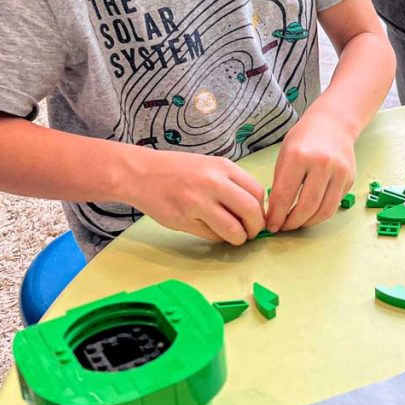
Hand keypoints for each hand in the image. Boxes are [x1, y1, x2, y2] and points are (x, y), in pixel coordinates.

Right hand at [119, 146, 265, 244]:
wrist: (142, 173)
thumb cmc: (179, 170)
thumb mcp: (210, 166)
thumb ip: (232, 184)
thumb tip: (255, 209)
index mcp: (223, 167)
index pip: (257, 192)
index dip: (262, 209)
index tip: (257, 217)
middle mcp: (214, 183)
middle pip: (251, 212)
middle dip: (255, 228)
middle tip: (250, 232)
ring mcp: (199, 202)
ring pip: (233, 230)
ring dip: (238, 238)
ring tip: (234, 236)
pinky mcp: (185, 219)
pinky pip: (212, 236)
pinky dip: (217, 238)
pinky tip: (212, 230)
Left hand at [265, 111, 355, 231]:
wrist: (334, 123)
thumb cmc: (304, 138)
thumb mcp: (285, 154)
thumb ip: (280, 182)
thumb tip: (275, 212)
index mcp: (299, 156)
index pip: (285, 195)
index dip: (277, 215)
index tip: (271, 225)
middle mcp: (321, 164)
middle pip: (307, 206)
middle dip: (293, 223)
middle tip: (284, 227)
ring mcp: (339, 172)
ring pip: (324, 210)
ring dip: (308, 222)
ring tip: (297, 223)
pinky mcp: (349, 179)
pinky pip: (334, 204)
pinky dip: (321, 213)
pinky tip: (311, 212)